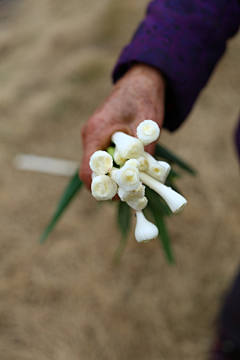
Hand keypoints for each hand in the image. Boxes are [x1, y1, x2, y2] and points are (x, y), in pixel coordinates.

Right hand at [80, 63, 164, 189]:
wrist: (141, 79)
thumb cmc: (144, 98)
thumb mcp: (148, 126)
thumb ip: (144, 153)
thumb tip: (145, 180)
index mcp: (96, 132)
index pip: (88, 171)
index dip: (101, 188)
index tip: (119, 196)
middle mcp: (90, 136)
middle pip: (92, 172)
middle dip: (109, 185)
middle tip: (130, 192)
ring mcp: (94, 136)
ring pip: (98, 166)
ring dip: (114, 176)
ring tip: (135, 181)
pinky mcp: (101, 136)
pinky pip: (103, 158)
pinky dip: (115, 167)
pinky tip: (132, 168)